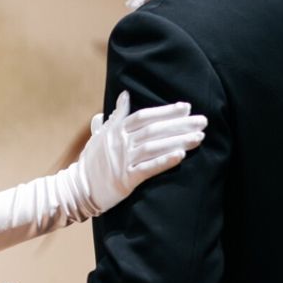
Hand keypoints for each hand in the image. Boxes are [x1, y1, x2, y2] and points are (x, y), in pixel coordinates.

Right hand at [74, 91, 205, 213]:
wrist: (79, 188)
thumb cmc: (92, 161)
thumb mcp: (101, 135)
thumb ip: (116, 116)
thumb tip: (124, 95)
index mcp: (115, 131)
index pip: (144, 116)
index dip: (166, 111)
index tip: (186, 108)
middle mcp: (120, 143)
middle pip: (153, 130)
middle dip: (180, 124)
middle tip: (202, 121)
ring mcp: (123, 161)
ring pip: (154, 147)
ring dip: (178, 141)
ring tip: (199, 137)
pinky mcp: (126, 179)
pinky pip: (148, 168)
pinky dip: (164, 161)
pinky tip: (181, 155)